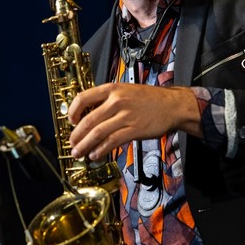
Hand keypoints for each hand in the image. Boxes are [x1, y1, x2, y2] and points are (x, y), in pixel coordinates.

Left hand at [68, 83, 201, 159]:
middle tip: (72, 144)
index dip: (72, 112)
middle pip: (88, 120)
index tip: (71, 122)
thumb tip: (89, 115)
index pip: (83, 98)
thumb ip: (108, 100)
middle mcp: (117, 101)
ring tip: (79, 153)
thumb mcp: (126, 90)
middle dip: (76, 135)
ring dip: (85, 145)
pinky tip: (95, 155)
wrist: (172, 104)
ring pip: (98, 133)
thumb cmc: (149, 99)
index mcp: (112, 89)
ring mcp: (126, 116)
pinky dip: (101, 150)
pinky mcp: (134, 129)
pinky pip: (112, 141)